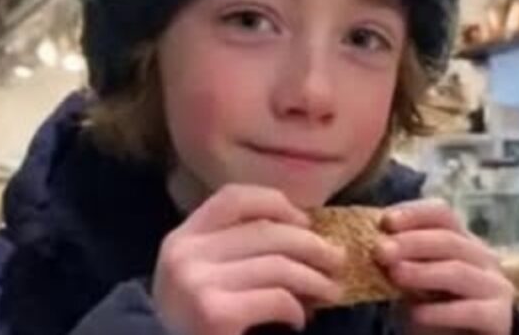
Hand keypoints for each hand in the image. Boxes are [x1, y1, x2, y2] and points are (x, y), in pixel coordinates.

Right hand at [152, 184, 345, 334]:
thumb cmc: (191, 325)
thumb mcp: (199, 277)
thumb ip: (232, 251)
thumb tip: (300, 232)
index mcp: (181, 238)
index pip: (234, 198)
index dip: (276, 203)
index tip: (305, 221)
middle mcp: (185, 254)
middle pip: (265, 231)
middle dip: (311, 245)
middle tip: (337, 261)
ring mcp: (198, 283)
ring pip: (278, 265)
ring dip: (315, 279)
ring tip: (332, 292)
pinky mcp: (215, 314)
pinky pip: (277, 298)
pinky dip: (297, 309)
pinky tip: (299, 320)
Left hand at [376, 199, 514, 334]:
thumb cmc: (429, 308)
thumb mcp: (410, 280)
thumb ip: (399, 261)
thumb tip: (376, 243)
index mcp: (460, 240)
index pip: (441, 214)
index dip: (414, 214)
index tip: (385, 222)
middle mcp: (482, 257)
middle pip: (449, 238)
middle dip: (411, 242)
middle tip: (380, 251)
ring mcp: (495, 286)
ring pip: (459, 271)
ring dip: (423, 272)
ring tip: (395, 275)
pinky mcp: (499, 318)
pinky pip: (472, 310)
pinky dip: (441, 311)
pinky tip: (417, 314)